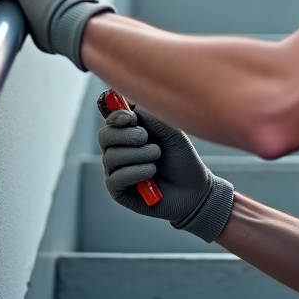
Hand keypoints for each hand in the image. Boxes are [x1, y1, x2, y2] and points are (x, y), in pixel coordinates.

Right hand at [98, 107, 234, 241]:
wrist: (193, 189)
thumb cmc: (182, 158)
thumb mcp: (170, 132)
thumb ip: (151, 117)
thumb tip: (129, 106)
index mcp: (128, 132)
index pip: (111, 119)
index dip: (117, 116)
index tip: (132, 117)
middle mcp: (118, 150)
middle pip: (104, 136)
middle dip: (126, 135)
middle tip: (147, 138)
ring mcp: (115, 171)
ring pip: (111, 156)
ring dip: (138, 154)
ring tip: (157, 157)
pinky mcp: (118, 191)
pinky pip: (116, 178)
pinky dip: (136, 172)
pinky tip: (151, 173)